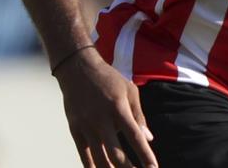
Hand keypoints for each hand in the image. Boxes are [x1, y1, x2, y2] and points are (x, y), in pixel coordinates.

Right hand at [55, 48, 157, 167]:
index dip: (145, 155)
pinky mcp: (74, 130)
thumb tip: (148, 138)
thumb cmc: (109, 79)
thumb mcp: (130, 91)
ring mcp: (86, 126)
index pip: (134, 137)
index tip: (153, 167)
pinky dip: (92, 167)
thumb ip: (139, 116)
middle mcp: (101, 120)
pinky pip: (84, 155)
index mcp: (118, 108)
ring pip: (99, 158)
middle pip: (116, 154)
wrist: (78, 69)